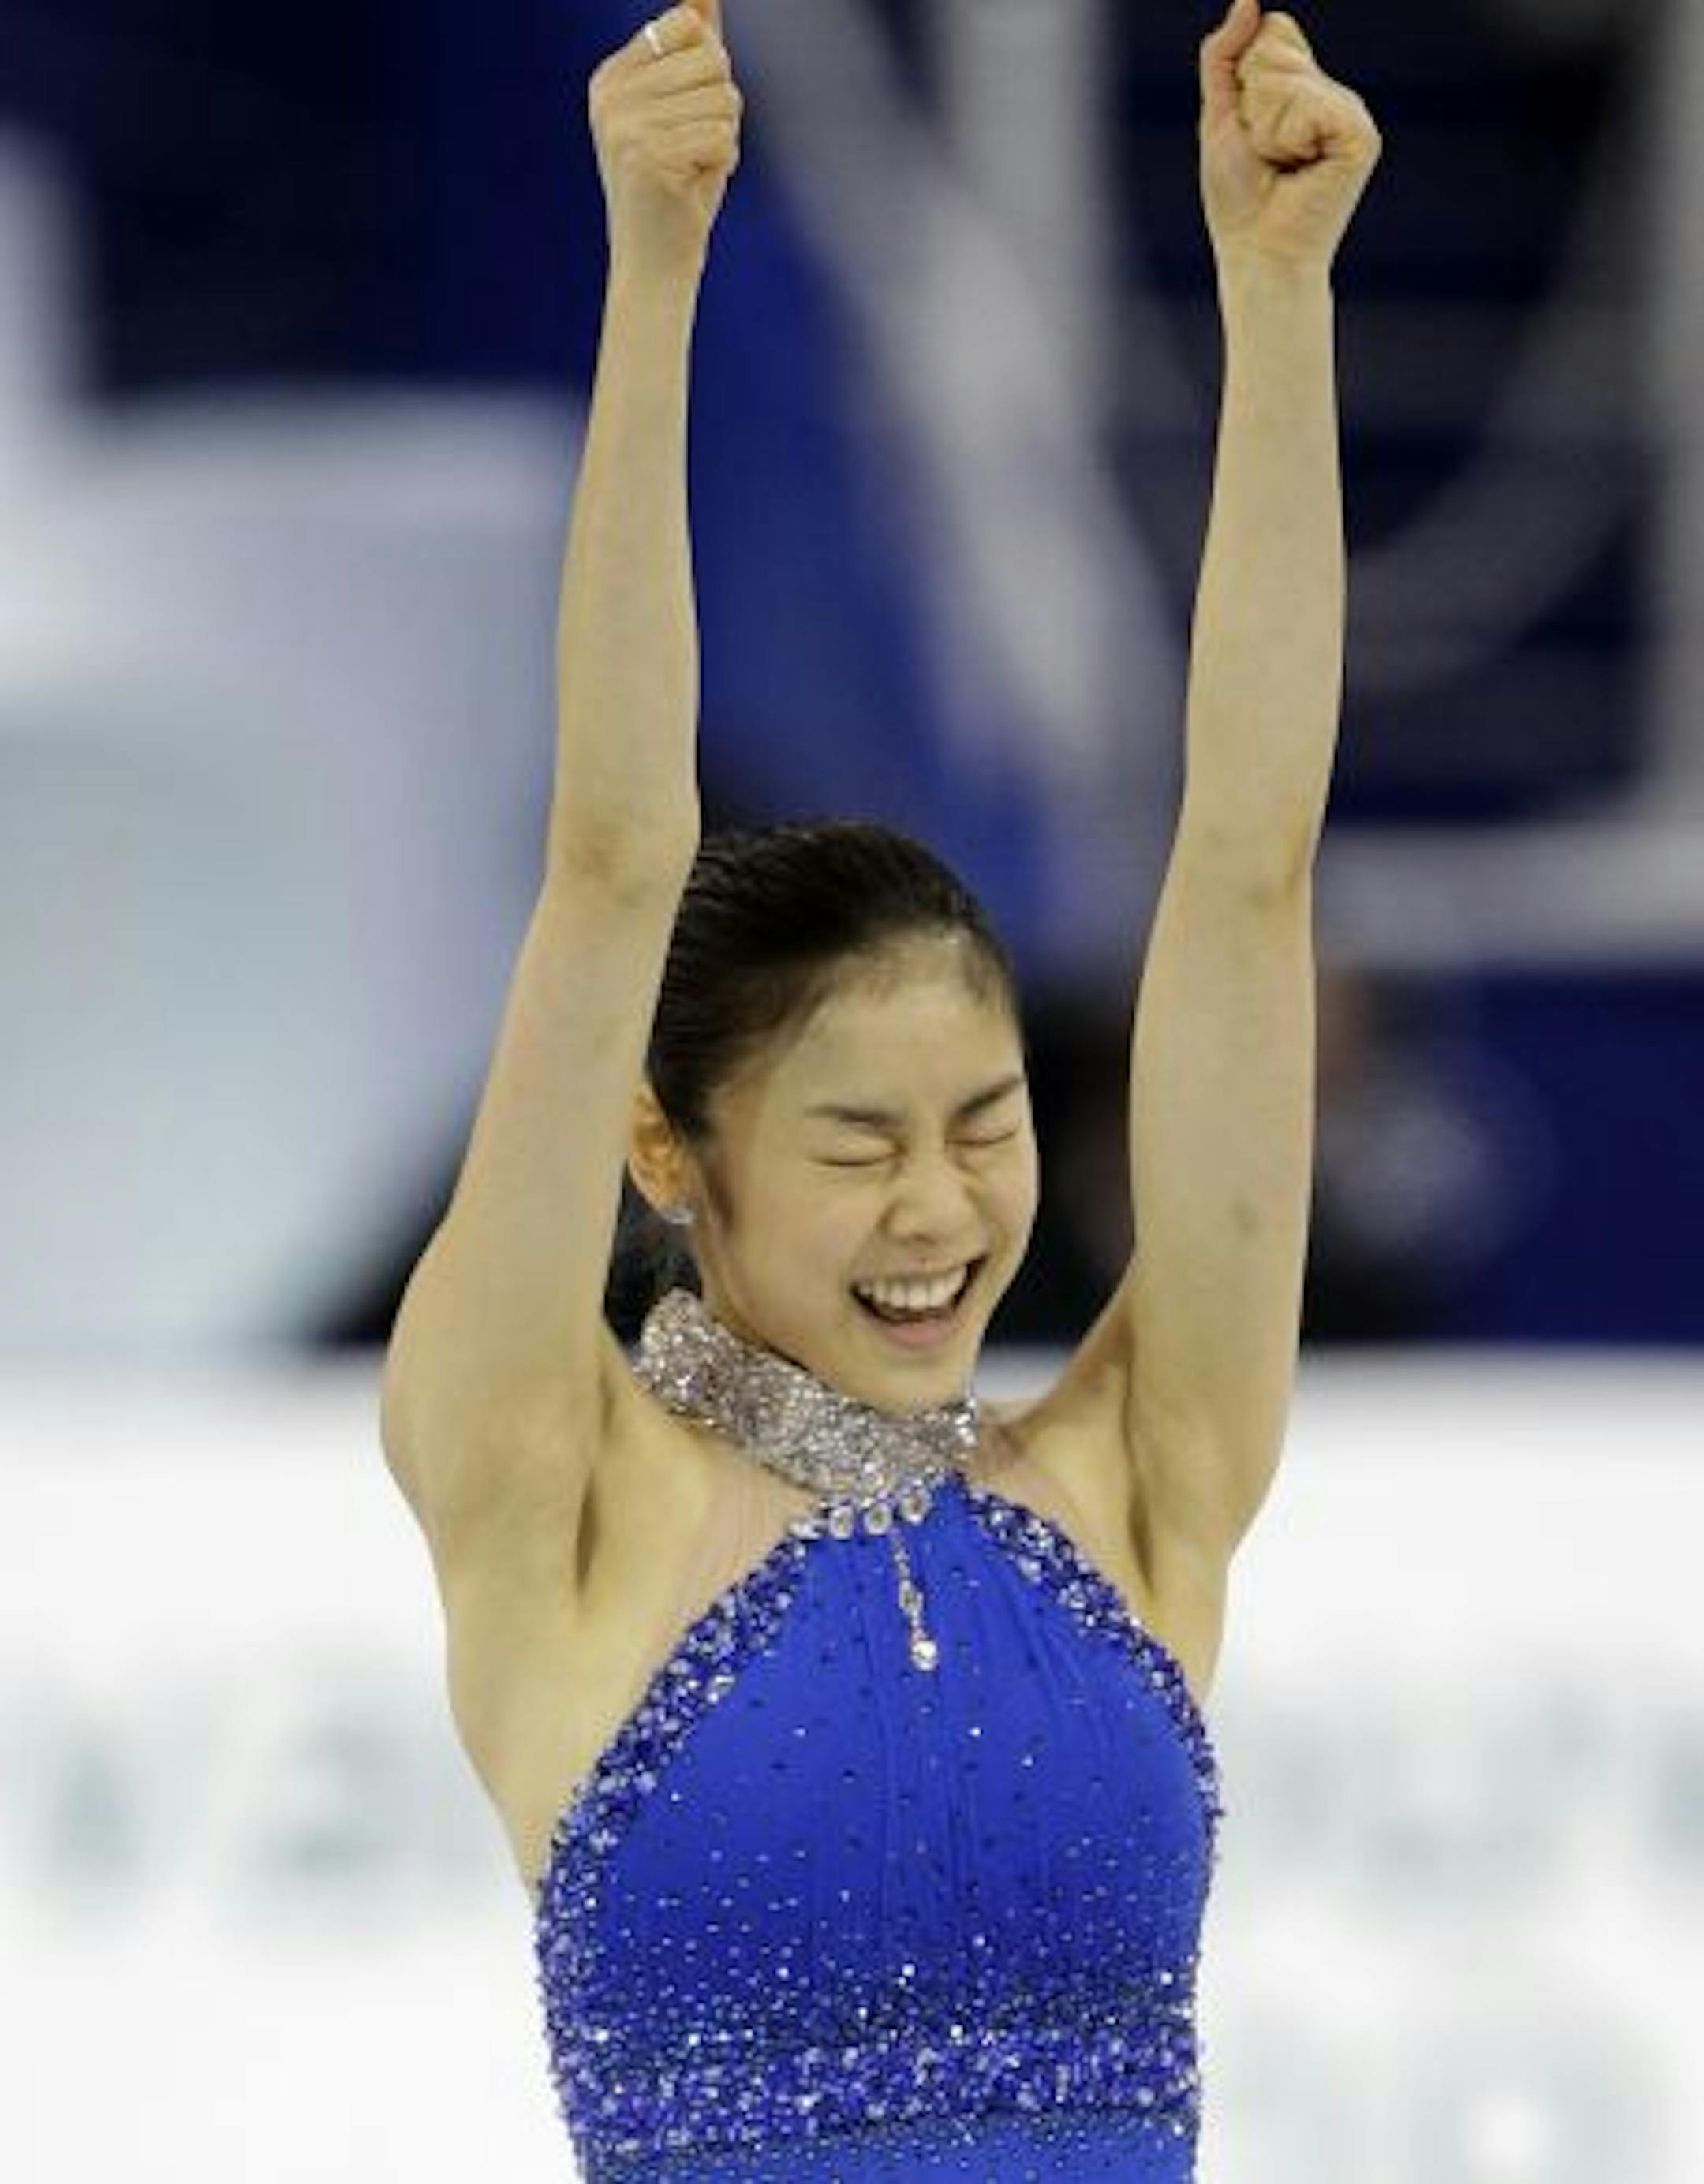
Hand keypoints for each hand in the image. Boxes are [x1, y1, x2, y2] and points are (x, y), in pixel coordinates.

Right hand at [588, 1, 742, 285]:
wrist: (653, 264)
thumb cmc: (675, 188)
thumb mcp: (681, 110)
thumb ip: (690, 51)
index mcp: (611, 78)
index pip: (687, 26)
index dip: (708, 69)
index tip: (684, 111)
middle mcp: (612, 97)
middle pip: (713, 60)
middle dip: (720, 108)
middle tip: (692, 149)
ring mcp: (628, 126)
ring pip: (724, 100)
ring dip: (724, 138)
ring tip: (692, 169)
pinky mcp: (651, 157)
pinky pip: (723, 137)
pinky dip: (723, 164)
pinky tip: (693, 186)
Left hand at [1199, 0, 1381, 273]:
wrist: (1256, 254)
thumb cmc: (1237, 197)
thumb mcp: (1219, 115)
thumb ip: (1224, 55)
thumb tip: (1249, 0)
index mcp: (1305, 88)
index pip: (1273, 33)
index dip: (1246, 77)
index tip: (1249, 129)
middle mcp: (1333, 95)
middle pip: (1277, 50)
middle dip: (1252, 104)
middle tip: (1263, 154)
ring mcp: (1350, 114)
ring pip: (1291, 77)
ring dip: (1266, 125)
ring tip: (1279, 164)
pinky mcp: (1360, 136)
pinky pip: (1311, 104)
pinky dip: (1288, 137)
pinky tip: (1299, 167)